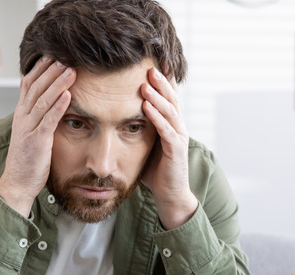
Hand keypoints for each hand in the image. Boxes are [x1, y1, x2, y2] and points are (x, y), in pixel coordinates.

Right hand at [0, 57, 75, 216]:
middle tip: (66, 56)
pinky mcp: (36, 141)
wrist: (17, 183)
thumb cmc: (28, 159)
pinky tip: (68, 95)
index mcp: (21, 114)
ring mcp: (28, 129)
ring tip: (71, 70)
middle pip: (36, 87)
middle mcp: (22, 117)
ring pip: (43, 100)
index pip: (29, 84)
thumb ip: (37, 116)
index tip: (53, 55)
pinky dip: (58, 106)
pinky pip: (48, 120)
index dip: (40, 69)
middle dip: (51, 71)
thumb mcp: (30, 132)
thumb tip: (50, 101)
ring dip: (58, 84)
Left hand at [140, 68, 198, 229]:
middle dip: (161, 80)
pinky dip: (158, 117)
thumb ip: (137, 127)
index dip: (162, 79)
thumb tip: (116, 113)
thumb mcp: (145, 144)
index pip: (167, 96)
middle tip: (149, 63)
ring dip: (158, 95)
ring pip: (170, 111)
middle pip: (171, 98)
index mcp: (170, 123)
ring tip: (147, 80)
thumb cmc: (155, 170)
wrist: (170, 195)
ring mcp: (179, 138)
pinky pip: (167, 131)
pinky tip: (147, 107)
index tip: (152, 60)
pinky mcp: (176, 151)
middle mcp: (177, 127)